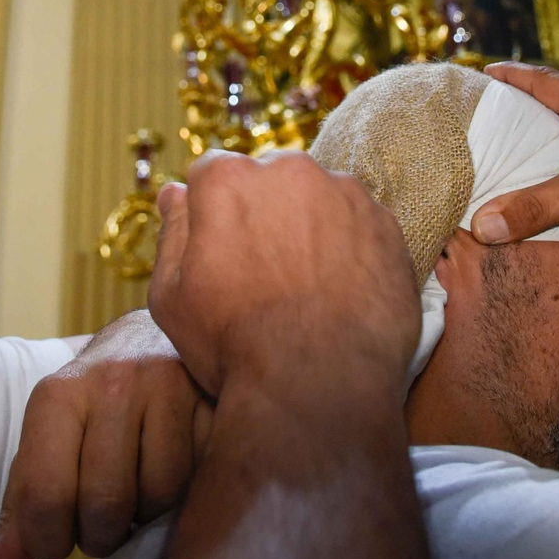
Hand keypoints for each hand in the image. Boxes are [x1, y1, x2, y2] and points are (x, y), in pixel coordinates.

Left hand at [0, 310, 210, 558]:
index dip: (53, 541)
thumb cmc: (90, 412)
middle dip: (104, 534)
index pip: (45, 501)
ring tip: (140, 490)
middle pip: (106, 504)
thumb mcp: (46, 453)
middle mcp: (111, 382)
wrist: (150, 341)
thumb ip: (19, 518)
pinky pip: (201, 474)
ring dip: (149, 513)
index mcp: (56, 397)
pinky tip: (174, 470)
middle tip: (105, 519)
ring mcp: (167, 384)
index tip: (63, 533)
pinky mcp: (212, 393)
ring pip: (159, 494)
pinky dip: (187, 490)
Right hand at [147, 149, 419, 399]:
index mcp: (229, 180)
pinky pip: (362, 223)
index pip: (213, 173)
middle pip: (270, 179)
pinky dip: (352, 246)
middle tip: (266, 273)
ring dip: (312, 226)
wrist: (320, 386)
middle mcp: (290, 171)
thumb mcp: (172, 296)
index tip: (222, 250)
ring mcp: (346, 194)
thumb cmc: (235, 346)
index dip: (213, 213)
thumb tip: (176, 193)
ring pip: (320, 197)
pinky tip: (341, 291)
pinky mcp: (387, 224)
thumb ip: (174, 232)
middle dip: (265, 212)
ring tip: (308, 287)